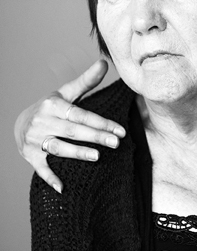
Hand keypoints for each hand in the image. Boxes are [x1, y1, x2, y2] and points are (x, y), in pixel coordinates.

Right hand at [14, 59, 125, 192]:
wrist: (21, 123)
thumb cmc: (51, 108)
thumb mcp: (65, 93)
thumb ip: (86, 81)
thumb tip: (105, 63)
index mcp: (53, 106)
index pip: (81, 115)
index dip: (101, 122)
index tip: (120, 130)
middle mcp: (42, 122)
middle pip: (73, 131)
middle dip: (95, 137)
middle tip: (116, 143)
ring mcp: (35, 140)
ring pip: (58, 147)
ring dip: (76, 153)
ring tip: (97, 156)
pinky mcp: (31, 157)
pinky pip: (41, 169)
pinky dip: (51, 178)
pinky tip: (63, 187)